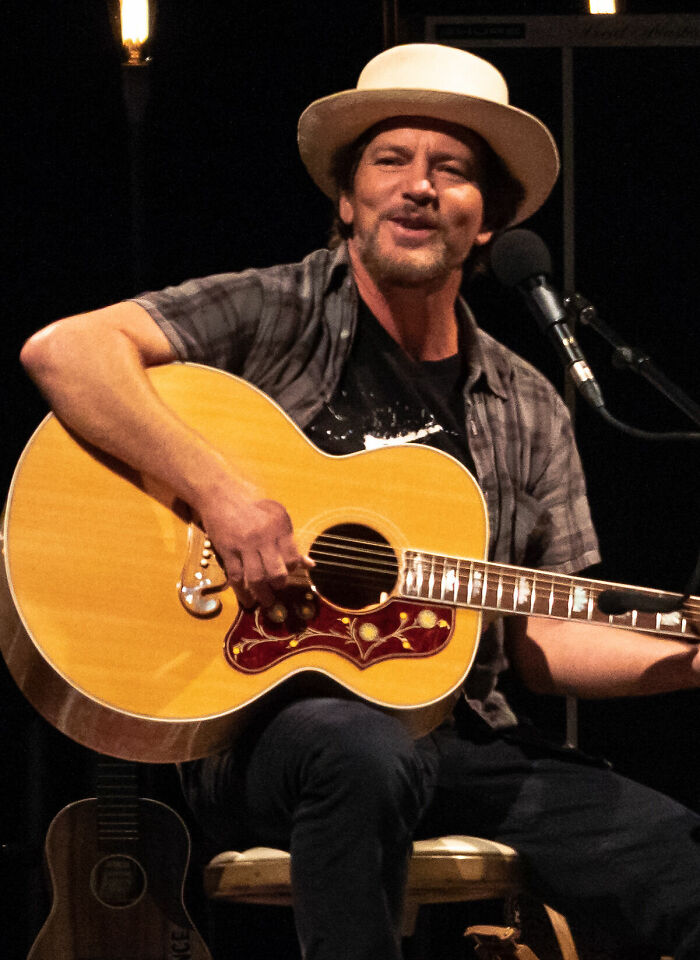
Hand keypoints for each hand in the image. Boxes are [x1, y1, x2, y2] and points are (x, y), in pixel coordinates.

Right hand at [199, 493, 311, 607]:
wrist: (221, 496)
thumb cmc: (253, 507)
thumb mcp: (278, 517)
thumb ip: (292, 542)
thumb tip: (310, 564)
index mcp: (279, 527)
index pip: (292, 558)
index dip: (292, 569)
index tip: (288, 572)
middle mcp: (263, 537)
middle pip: (276, 572)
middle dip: (279, 585)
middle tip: (277, 588)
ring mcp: (244, 545)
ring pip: (256, 578)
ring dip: (262, 594)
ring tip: (266, 600)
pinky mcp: (227, 550)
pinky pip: (236, 577)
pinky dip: (242, 592)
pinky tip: (247, 599)